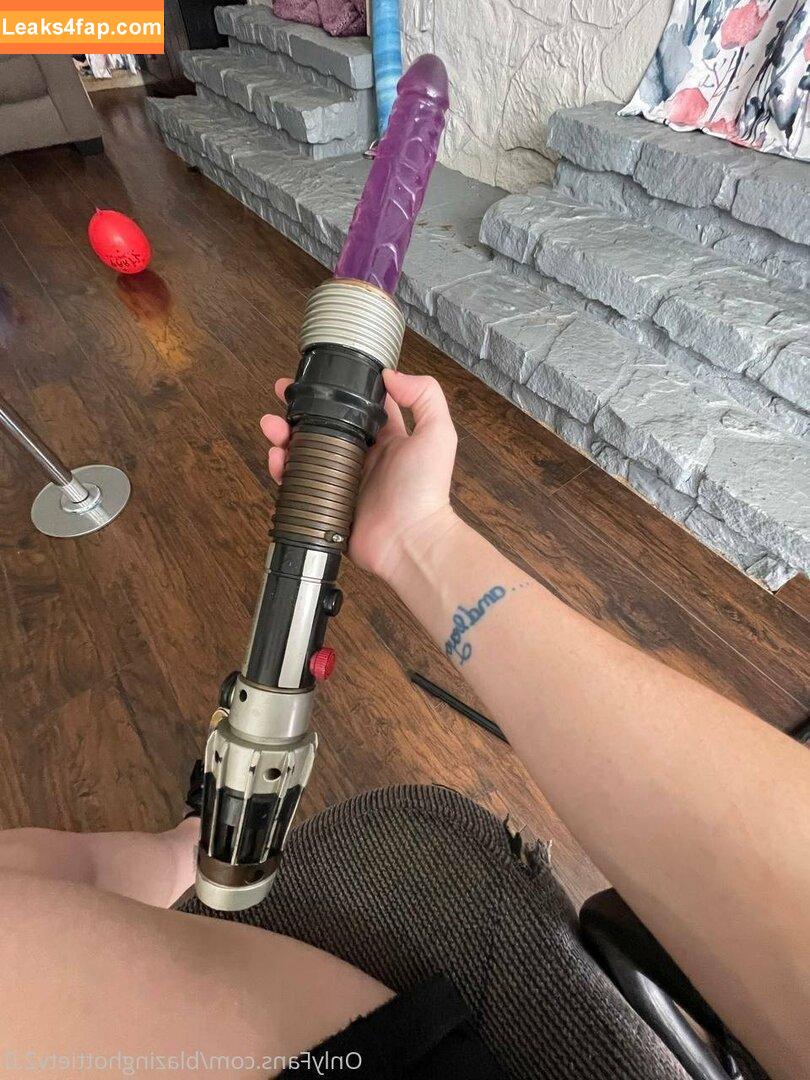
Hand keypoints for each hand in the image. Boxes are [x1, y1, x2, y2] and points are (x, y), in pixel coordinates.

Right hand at [260, 370, 458, 586]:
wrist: (410, 541)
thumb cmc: (425, 491)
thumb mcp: (437, 434)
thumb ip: (424, 396)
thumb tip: (390, 374)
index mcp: (385, 440)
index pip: (356, 408)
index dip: (335, 391)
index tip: (314, 378)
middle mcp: (361, 459)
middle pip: (323, 427)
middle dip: (299, 412)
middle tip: (282, 399)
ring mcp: (341, 483)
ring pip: (304, 453)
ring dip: (284, 437)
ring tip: (271, 427)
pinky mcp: (326, 505)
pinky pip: (298, 485)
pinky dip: (282, 470)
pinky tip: (277, 460)